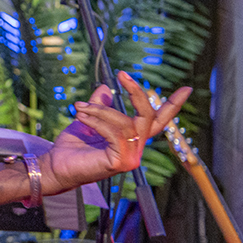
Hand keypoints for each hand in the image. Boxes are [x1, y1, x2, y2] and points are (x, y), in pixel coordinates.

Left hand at [41, 72, 190, 193]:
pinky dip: (96, 121)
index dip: (172, 105)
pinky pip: (115, 133)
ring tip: (80, 107)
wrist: (55, 167)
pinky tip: (80, 117)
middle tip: (123, 75)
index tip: (187, 89)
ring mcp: (131, 158)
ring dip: (101, 111)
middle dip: (137, 93)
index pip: (157, 121)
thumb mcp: (86, 120)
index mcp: (131, 139)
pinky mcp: (121, 162)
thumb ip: (99, 106)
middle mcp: (136, 149)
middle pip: (149, 117)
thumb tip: (106, 88)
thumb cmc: (71, 148)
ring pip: (128, 123)